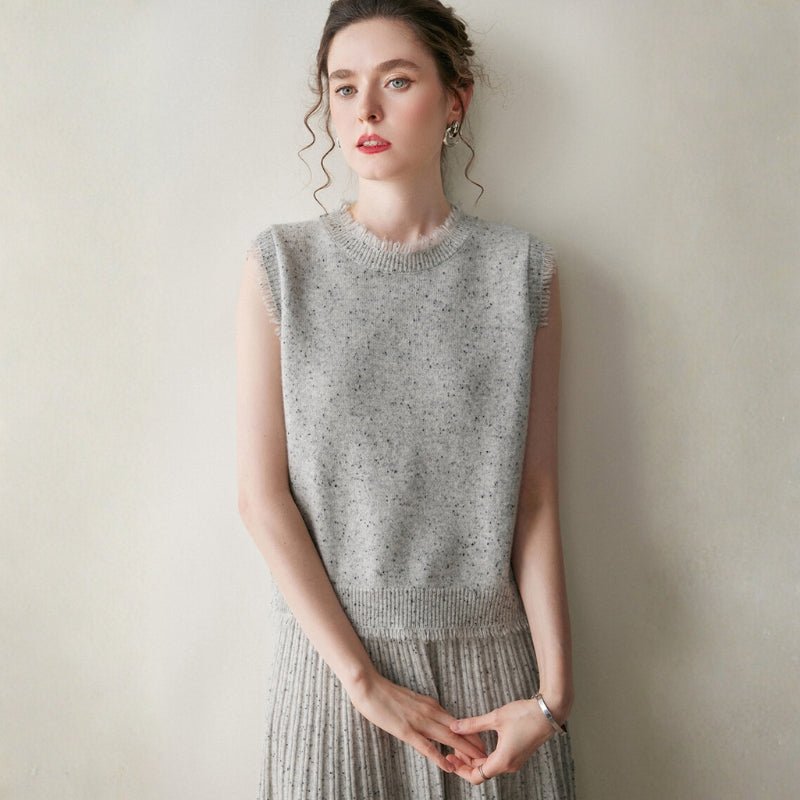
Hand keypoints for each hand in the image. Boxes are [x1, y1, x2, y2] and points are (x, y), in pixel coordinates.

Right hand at [347, 672, 487, 774]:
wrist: (368, 684)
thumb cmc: (387, 693)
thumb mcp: (412, 700)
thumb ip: (425, 710)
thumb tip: (435, 720)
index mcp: (431, 704)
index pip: (457, 721)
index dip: (471, 734)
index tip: (483, 744)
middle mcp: (429, 711)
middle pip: (458, 730)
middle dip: (474, 744)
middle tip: (489, 755)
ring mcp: (418, 721)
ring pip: (447, 738)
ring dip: (464, 751)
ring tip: (479, 761)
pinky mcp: (405, 730)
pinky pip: (426, 746)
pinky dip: (438, 757)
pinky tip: (448, 767)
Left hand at [445, 695, 566, 783]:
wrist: (549, 712)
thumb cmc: (524, 715)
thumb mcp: (495, 718)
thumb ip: (473, 725)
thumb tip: (454, 727)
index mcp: (502, 761)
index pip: (476, 776)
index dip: (461, 770)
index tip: (450, 759)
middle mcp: (509, 765)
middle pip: (481, 772)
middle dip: (465, 761)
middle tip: (453, 747)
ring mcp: (515, 760)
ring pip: (489, 765)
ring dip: (475, 757)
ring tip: (463, 743)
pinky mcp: (518, 753)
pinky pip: (498, 759)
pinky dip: (485, 753)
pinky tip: (478, 741)